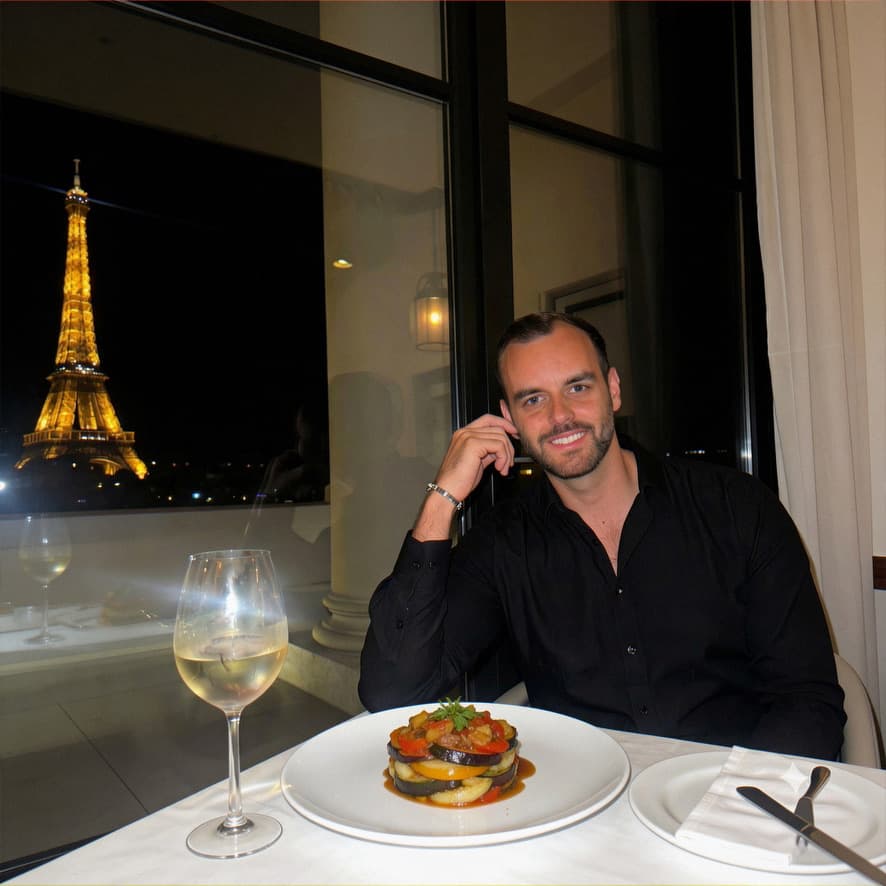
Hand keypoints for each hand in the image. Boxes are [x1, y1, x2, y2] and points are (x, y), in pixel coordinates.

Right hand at [413, 414, 517, 540]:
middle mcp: (465, 432)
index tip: (514, 434)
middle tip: (508, 462)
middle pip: (498, 427)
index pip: (489, 419)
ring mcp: (468, 436)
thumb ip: (488, 451)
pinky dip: (504, 458)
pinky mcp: (473, 444)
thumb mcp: (477, 462)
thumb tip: (501, 448)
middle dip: (509, 446)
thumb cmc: (458, 481)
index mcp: (464, 434)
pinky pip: (499, 446)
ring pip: (500, 437)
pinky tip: (499, 469)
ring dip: (507, 455)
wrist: (447, 491)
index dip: (504, 424)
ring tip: (502, 468)